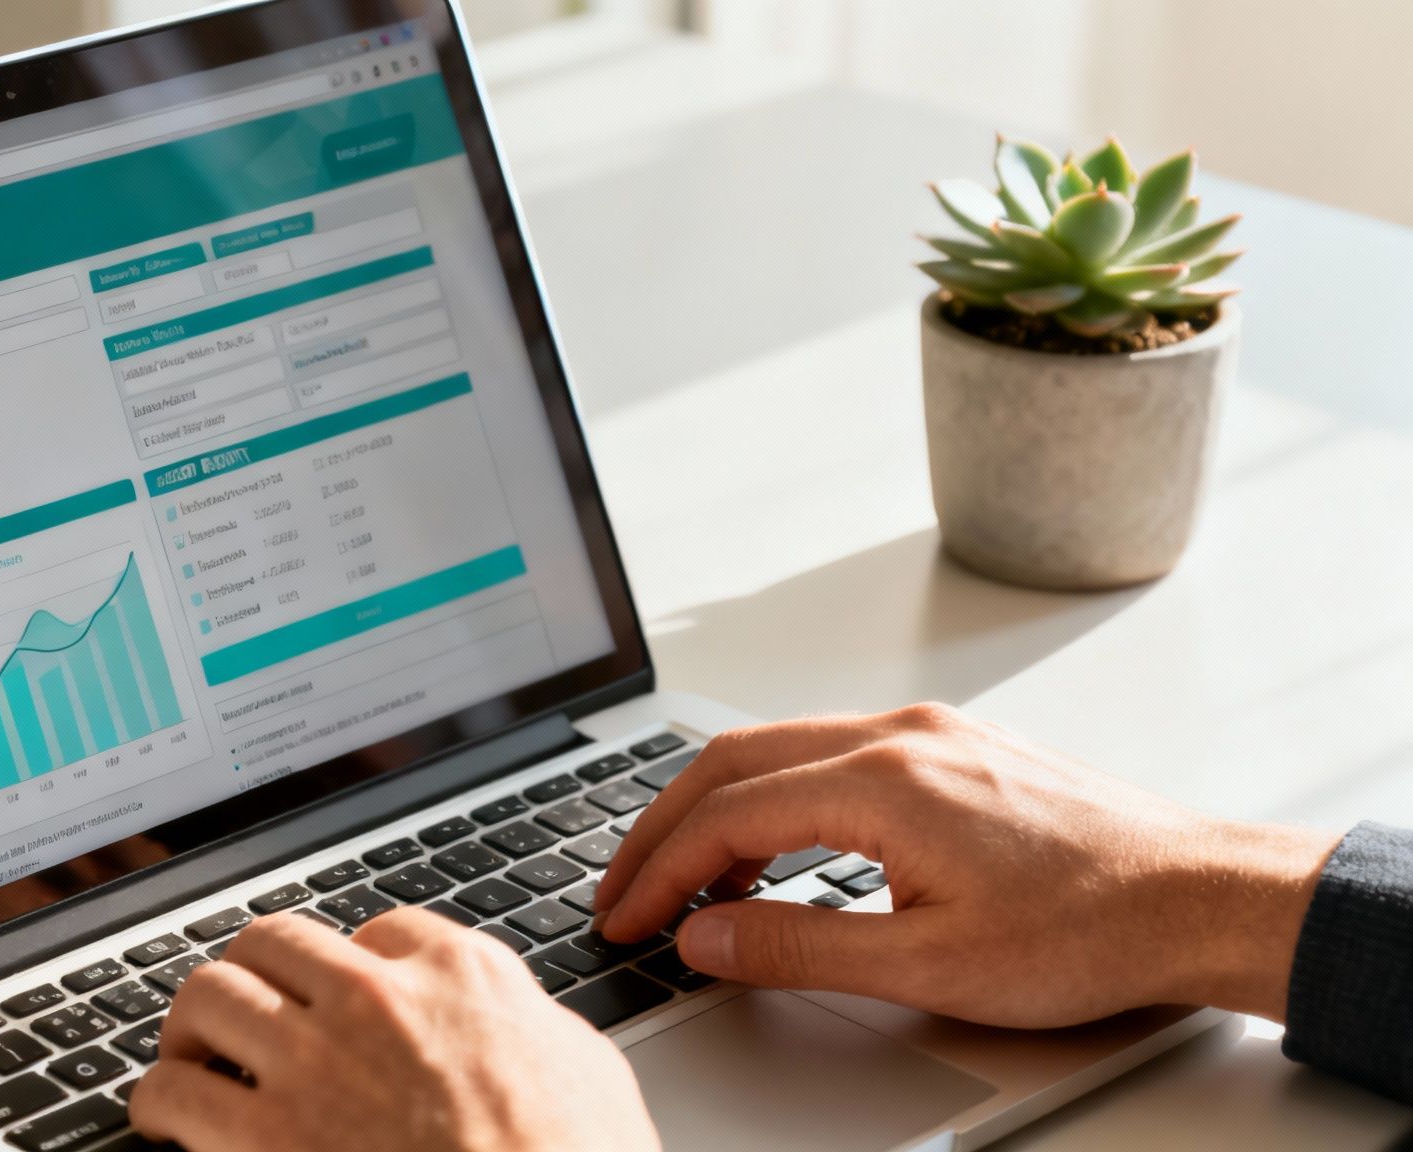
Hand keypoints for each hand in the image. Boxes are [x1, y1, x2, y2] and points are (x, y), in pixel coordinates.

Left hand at [130, 907, 659, 1151]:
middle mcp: (378, 1000)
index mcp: (461, 975)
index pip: (378, 932)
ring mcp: (315, 1066)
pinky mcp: (265, 1138)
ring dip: (195, 1028)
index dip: (353, 968)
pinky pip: (172, 1092)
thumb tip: (523, 1025)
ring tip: (196, 1059)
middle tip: (247, 1016)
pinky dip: (159, 1102)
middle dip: (255, 978)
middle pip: (274, 942)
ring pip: (208, 995)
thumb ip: (535, 1026)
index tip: (338, 997)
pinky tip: (170, 1119)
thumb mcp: (588, 1072)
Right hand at [595, 703, 1339, 1026]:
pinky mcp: (949, 747)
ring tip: (687, 883)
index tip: (624, 918)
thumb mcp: (929, 965)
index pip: (726, 815)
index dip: (657, 871)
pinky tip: (772, 851)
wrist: (1199, 895)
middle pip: (732, 761)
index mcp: (884, 781)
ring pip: (776, 749)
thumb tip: (704, 935)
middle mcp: (897, 737)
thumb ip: (797, 947)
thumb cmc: (1091, 927)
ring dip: (716, 810)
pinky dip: (773, 798)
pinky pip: (826, 753)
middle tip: (623, 890)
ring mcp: (925, 734)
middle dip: (661, 828)